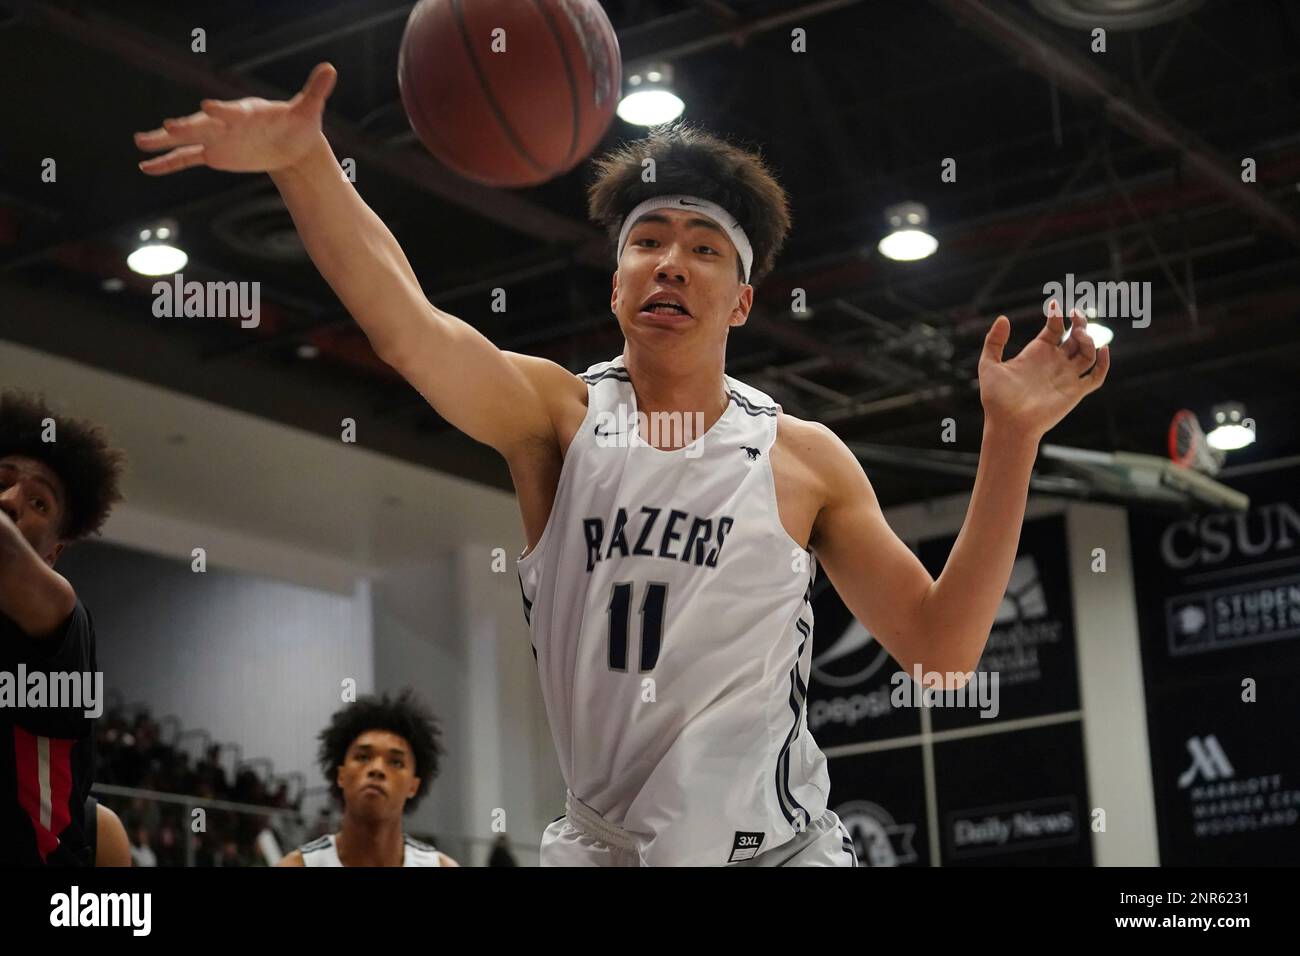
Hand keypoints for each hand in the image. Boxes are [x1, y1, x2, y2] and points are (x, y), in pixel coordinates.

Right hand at [134, 62, 336, 174]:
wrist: (292, 144)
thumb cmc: (298, 125)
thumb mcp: (308, 111)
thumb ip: (314, 92)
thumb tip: (331, 68)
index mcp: (246, 111)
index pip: (232, 110)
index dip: (222, 110)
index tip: (208, 108)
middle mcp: (225, 122)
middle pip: (202, 125)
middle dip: (186, 126)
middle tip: (168, 127)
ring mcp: (216, 138)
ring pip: (186, 139)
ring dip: (164, 142)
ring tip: (140, 143)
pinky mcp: (213, 154)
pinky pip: (187, 158)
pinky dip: (168, 163)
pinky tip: (147, 167)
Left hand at [978, 300, 1110, 439]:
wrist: (1007, 424)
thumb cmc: (996, 398)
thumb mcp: (989, 365)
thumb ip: (994, 341)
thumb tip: (1003, 317)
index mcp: (1037, 352)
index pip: (1055, 328)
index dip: (1057, 314)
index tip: (1054, 303)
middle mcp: (1054, 362)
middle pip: (1075, 337)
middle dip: (1080, 323)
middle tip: (1076, 313)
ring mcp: (1066, 376)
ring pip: (1088, 352)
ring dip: (1089, 339)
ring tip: (1079, 333)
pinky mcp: (1075, 391)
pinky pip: (1096, 377)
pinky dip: (1104, 364)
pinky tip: (1102, 350)